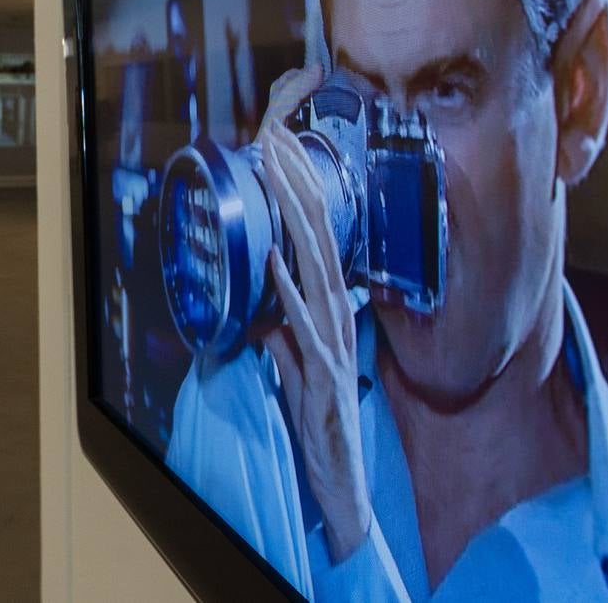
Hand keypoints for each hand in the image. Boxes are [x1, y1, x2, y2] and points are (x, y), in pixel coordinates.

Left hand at [257, 74, 372, 562]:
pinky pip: (301, 321)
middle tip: (280, 128)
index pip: (321, 229)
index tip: (284, 139)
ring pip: (317, 261)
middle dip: (299, 178)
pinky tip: (275, 261)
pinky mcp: (321, 368)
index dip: (304, 185)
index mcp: (330, 302)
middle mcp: (335, 310)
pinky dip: (287, 290)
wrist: (340, 478)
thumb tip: (267, 312)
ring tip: (279, 170)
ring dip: (296, 213)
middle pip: (322, 230)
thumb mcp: (299, 358)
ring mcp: (331, 336)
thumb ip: (286, 330)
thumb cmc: (320, 417)